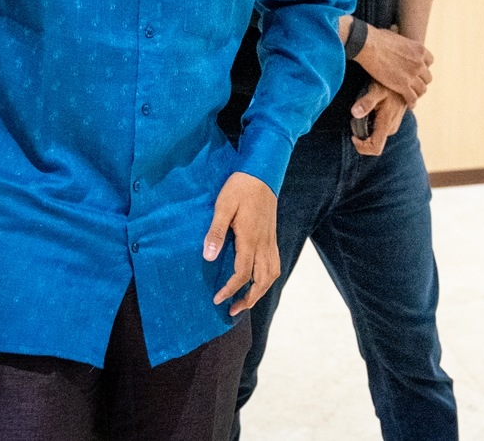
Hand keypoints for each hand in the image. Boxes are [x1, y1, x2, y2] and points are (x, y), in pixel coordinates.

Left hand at [203, 172, 279, 315]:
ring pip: (272, 273)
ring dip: (261, 290)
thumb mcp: (223, 207)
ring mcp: (270, 239)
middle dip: (249, 298)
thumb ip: (216, 233)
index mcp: (250, 238)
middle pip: (262, 279)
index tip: (217, 299)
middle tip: (233, 310)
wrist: (261, 172)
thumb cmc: (239, 188)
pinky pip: (275, 263)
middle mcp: (263, 243)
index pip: (243, 273)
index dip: (230, 290)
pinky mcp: (272, 235)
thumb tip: (208, 258)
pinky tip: (258, 279)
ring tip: (247, 299)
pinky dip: (268, 277)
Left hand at [349, 82, 407, 156]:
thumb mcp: (375, 90)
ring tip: (364, 111)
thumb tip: (355, 113)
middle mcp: (391, 128)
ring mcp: (393, 125)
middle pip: (373, 143)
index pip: (375, 148)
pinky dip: (371, 124)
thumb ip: (366, 102)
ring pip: (375, 136)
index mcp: (387, 123)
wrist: (403, 80)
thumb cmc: (387, 84)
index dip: (362, 147)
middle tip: (358, 116)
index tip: (353, 135)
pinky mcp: (392, 122)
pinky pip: (379, 130)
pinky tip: (370, 110)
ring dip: (366, 128)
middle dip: (362, 134)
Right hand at [353, 23, 432, 107]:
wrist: (369, 45)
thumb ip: (400, 41)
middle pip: (427, 77)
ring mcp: (412, 74)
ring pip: (422, 89)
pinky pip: (412, 98)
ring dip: (418, 93)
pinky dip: (412, 102)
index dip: (424, 67)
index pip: (430, 61)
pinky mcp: (403, 85)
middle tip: (415, 86)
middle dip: (421, 82)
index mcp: (419, 49)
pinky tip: (410, 104)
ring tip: (413, 97)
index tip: (418, 71)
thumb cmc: (377, 38)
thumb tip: (395, 30)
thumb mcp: (396, 36)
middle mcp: (419, 62)